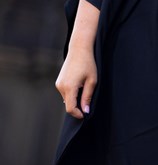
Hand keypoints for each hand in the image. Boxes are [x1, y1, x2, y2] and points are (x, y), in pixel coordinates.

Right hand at [56, 0, 100, 118]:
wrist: (79, 50)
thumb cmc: (88, 64)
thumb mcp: (92, 81)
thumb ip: (87, 97)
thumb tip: (86, 111)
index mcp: (69, 87)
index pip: (70, 108)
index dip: (78, 114)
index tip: (85, 115)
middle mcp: (61, 87)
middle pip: (68, 104)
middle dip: (77, 107)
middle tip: (88, 103)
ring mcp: (58, 84)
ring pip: (67, 99)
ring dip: (75, 99)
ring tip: (85, 89)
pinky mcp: (58, 82)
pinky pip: (65, 93)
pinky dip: (72, 93)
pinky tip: (80, 85)